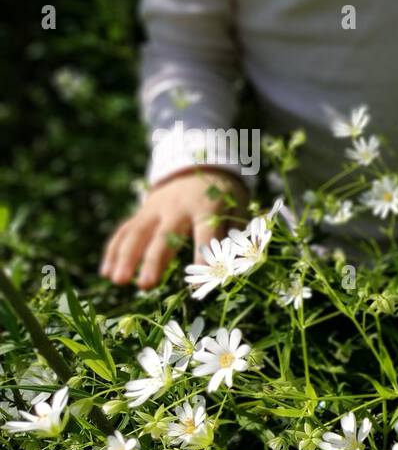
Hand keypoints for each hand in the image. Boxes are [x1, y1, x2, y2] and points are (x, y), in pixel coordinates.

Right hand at [100, 169, 248, 288]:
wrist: (202, 164)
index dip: (203, 256)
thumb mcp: (239, 211)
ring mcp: (156, 208)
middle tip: (145, 285)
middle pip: (164, 236)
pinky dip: (114, 250)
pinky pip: (125, 231)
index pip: (205, 233)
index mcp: (208, 207)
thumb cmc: (226, 197)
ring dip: (126, 257)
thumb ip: (236, 237)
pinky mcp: (142, 212)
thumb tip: (234, 266)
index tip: (197, 282)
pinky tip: (106, 272)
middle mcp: (178, 207)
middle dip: (153, 261)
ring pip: (138, 233)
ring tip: (118, 281)